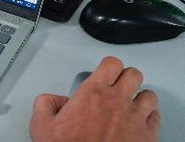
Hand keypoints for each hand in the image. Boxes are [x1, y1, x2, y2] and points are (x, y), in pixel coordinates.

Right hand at [30, 56, 159, 141]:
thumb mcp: (42, 125)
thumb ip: (45, 104)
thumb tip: (52, 100)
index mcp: (92, 93)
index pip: (111, 64)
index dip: (108, 66)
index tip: (104, 72)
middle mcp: (117, 101)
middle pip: (133, 75)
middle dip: (126, 78)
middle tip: (118, 85)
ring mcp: (135, 118)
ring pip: (149, 95)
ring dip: (140, 97)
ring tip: (131, 102)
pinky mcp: (147, 136)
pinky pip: (156, 117)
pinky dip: (150, 116)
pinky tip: (140, 120)